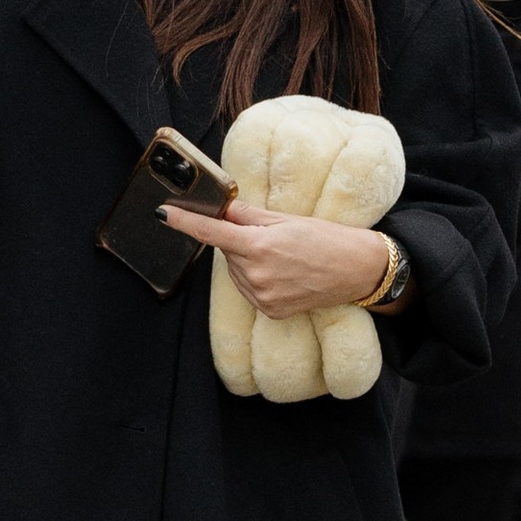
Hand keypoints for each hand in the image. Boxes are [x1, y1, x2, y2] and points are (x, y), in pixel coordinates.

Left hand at [163, 198, 393, 317]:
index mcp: (259, 245)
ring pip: (236, 273)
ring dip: (247, 262)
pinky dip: (258, 280)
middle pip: (227, 252)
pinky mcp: (269, 311)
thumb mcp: (285, 219)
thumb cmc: (325, 239)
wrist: (356, 270)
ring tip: (282, 257)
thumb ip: (248, 216)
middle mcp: (256, 274)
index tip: (164, 214)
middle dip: (239, 241)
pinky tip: (282, 274)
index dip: (184, 222)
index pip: (212, 232)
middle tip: (271, 237)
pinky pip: (249, 291)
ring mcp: (262, 296)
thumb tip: (222, 210)